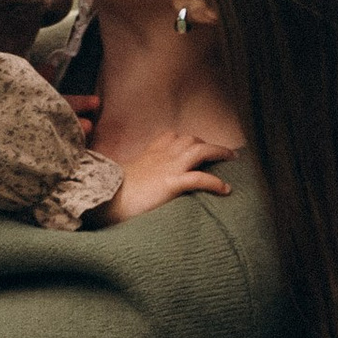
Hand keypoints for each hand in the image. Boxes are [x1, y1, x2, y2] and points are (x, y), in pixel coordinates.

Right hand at [107, 129, 236, 221]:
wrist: (107, 201)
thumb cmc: (113, 194)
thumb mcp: (126, 177)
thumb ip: (138, 176)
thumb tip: (142, 185)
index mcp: (149, 154)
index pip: (171, 137)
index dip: (186, 140)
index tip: (195, 145)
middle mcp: (161, 156)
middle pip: (190, 140)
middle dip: (206, 144)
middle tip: (219, 154)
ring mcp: (167, 168)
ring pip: (200, 151)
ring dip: (219, 153)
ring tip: (231, 159)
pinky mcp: (171, 183)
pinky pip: (200, 178)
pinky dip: (215, 182)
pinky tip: (225, 189)